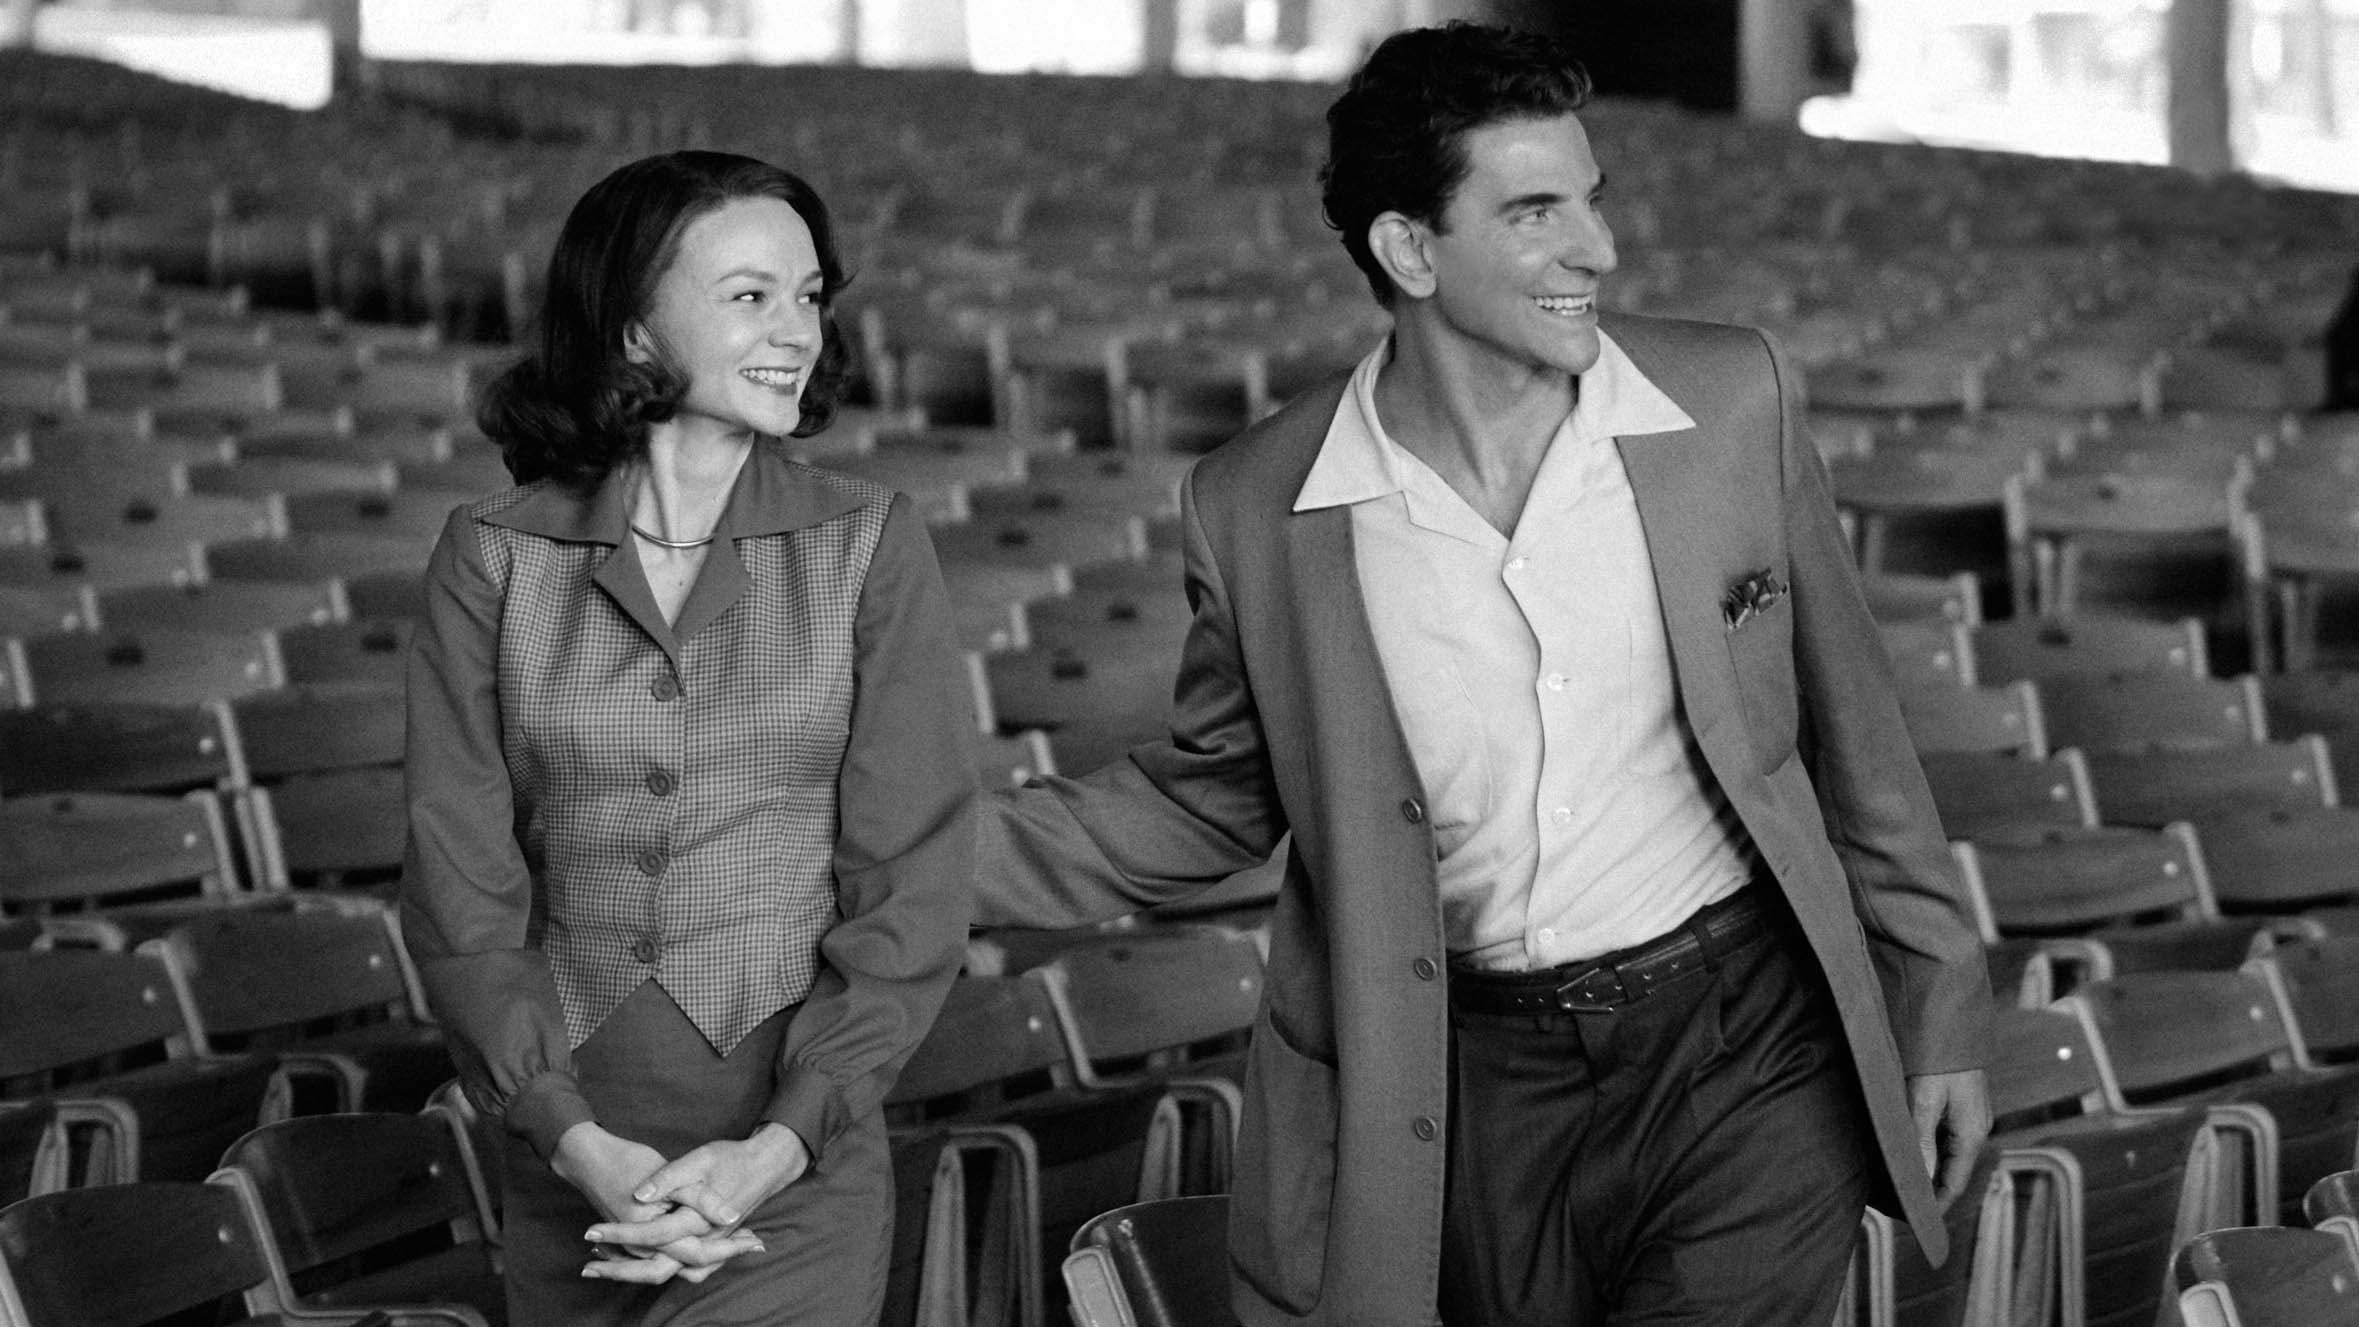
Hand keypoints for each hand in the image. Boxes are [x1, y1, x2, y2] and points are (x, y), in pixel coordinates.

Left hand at [581, 1124, 811, 1281]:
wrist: (765, 1166)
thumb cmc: (731, 1159)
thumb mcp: (700, 1159)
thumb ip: (669, 1178)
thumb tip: (640, 1192)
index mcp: (697, 1221)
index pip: (650, 1236)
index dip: (618, 1234)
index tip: (590, 1233)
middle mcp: (702, 1241)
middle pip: (655, 1271)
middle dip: (619, 1271)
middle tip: (587, 1268)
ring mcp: (706, 1247)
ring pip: (666, 1273)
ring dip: (633, 1272)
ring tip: (602, 1263)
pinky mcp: (707, 1246)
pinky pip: (677, 1268)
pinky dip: (652, 1266)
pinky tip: (631, 1255)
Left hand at [1908, 1069, 1991, 1211]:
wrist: (1948, 1025)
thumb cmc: (1938, 1061)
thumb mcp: (1925, 1100)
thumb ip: (1923, 1139)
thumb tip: (1923, 1178)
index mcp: (1972, 1133)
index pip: (1955, 1182)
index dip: (1937, 1204)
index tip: (1916, 1220)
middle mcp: (1974, 1129)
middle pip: (1951, 1171)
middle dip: (1929, 1189)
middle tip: (1897, 1203)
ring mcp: (1968, 1118)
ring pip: (1946, 1154)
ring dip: (1927, 1169)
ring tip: (1897, 1183)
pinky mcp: (1959, 1107)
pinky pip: (1943, 1138)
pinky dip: (1927, 1150)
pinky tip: (1907, 1152)